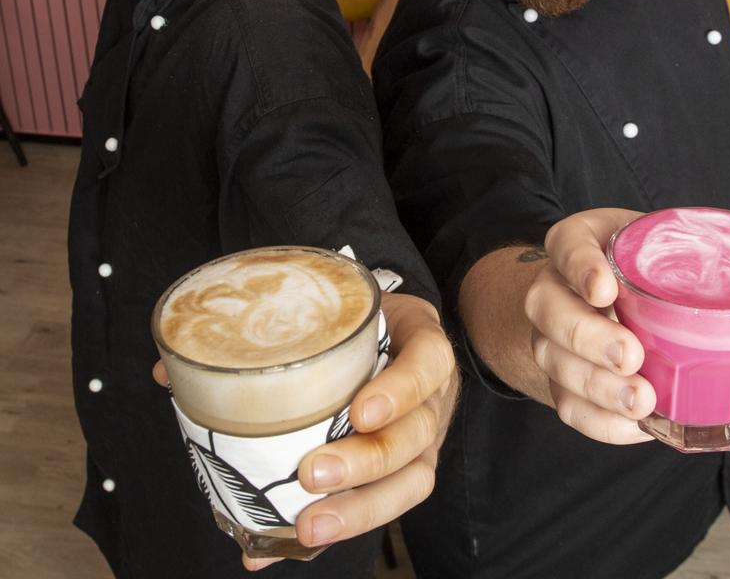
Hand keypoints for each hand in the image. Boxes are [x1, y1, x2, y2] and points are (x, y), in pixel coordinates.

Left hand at [241, 291, 457, 570]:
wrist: (407, 341)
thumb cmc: (368, 326)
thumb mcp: (342, 310)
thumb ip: (273, 328)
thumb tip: (171, 368)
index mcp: (422, 349)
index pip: (427, 366)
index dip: (399, 392)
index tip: (359, 413)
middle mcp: (431, 401)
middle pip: (415, 438)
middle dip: (365, 462)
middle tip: (312, 473)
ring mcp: (422, 442)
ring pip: (408, 482)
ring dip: (357, 509)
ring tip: (307, 526)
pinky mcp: (404, 475)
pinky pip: (378, 507)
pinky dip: (337, 531)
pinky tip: (290, 546)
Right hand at [524, 208, 656, 444]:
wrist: (608, 300)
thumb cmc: (641, 267)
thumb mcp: (655, 248)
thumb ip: (683, 259)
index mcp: (575, 244)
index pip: (566, 246)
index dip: (581, 267)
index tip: (606, 289)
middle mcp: (552, 288)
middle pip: (547, 309)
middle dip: (588, 337)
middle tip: (631, 356)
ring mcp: (549, 335)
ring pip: (553, 361)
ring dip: (597, 387)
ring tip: (641, 401)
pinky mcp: (559, 378)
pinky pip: (567, 404)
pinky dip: (600, 419)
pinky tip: (634, 424)